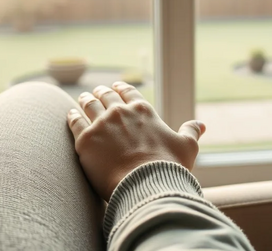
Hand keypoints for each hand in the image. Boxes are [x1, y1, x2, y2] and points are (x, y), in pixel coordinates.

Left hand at [67, 82, 204, 200]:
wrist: (145, 185)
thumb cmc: (169, 166)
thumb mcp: (187, 147)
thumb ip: (191, 132)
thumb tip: (201, 125)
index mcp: (144, 110)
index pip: (129, 93)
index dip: (122, 88)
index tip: (117, 87)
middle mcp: (120, 112)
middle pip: (106, 96)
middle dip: (101, 93)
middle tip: (96, 92)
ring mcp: (101, 124)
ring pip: (89, 105)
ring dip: (85, 100)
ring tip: (82, 99)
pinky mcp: (85, 140)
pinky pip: (74, 122)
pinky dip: (72, 116)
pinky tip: (70, 114)